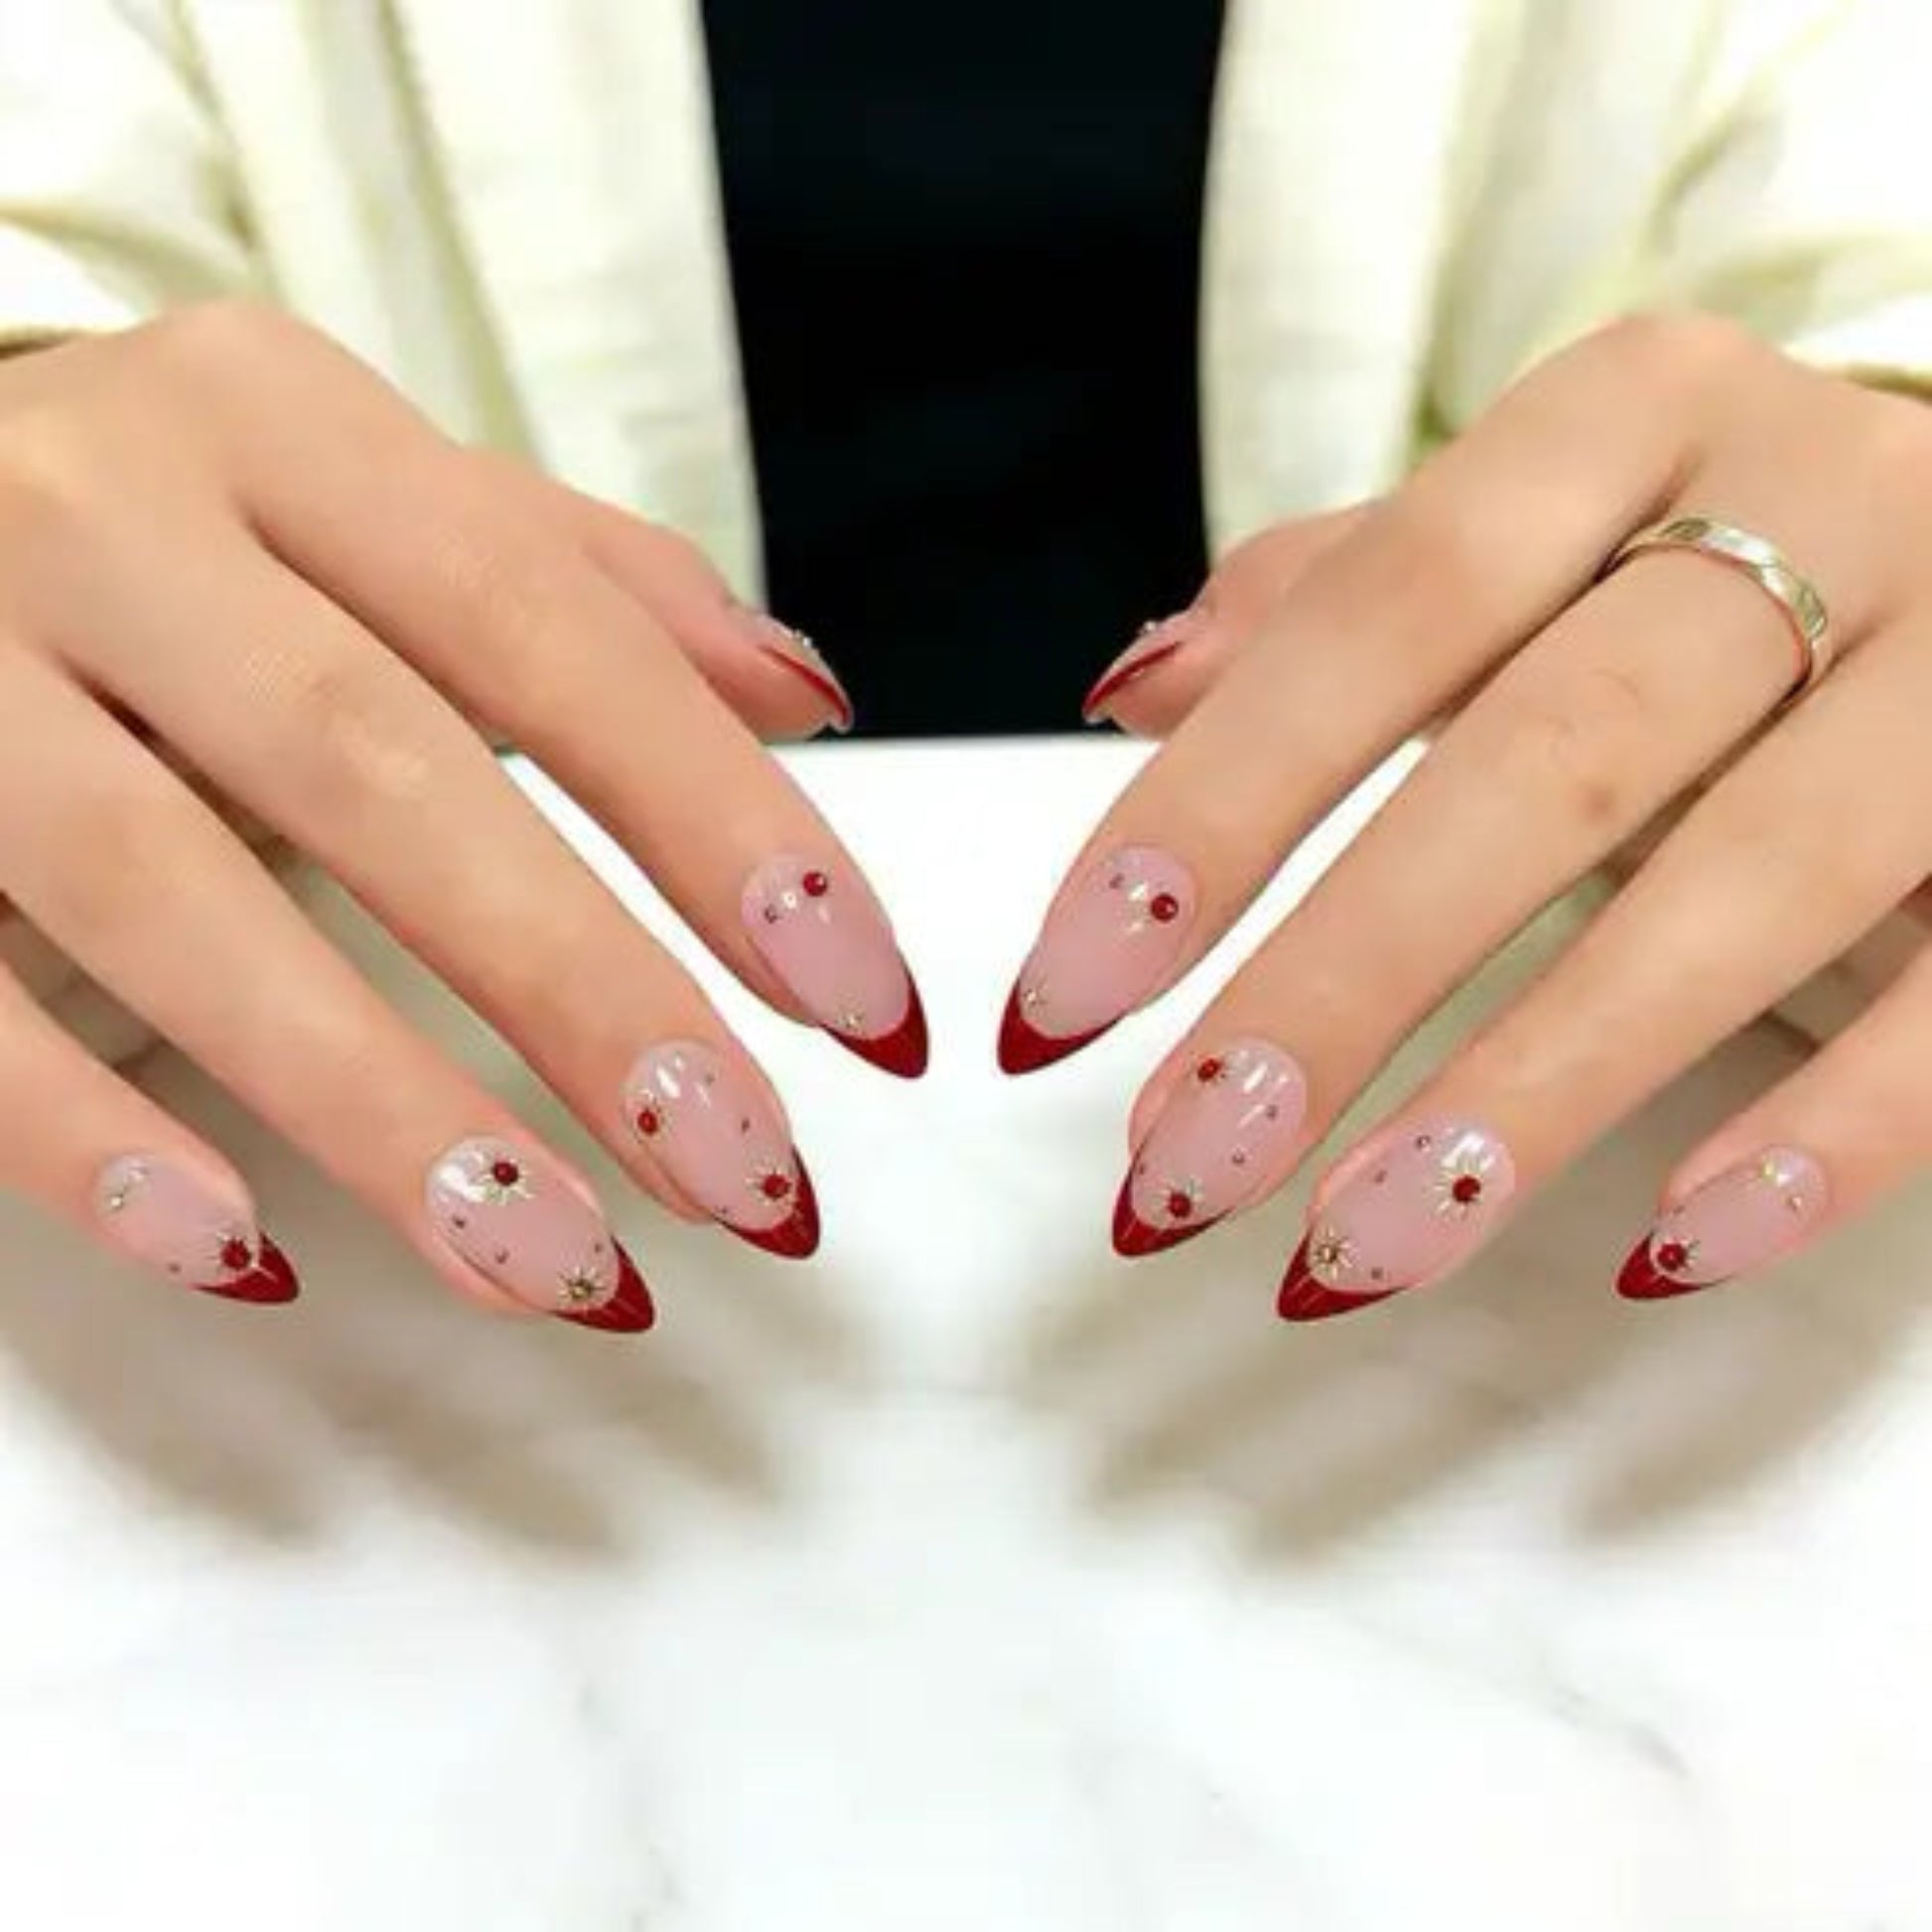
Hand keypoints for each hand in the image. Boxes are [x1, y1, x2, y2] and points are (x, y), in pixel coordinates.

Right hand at [0, 302, 922, 1328]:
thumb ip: (590, 587)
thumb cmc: (178, 527)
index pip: (548, 628)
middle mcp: (105, 517)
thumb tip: (807, 698)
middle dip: (584, 992)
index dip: (722, 823)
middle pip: (377, 769)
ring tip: (563, 1267)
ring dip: (380, 1108)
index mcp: (280, 428)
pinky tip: (246, 1255)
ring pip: (170, 898)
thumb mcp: (371, 499)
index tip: (864, 1006)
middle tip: (747, 1175)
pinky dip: (88, 1139)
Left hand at [1012, 313, 1931, 1314]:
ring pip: (1747, 887)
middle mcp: (1829, 503)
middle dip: (1349, 978)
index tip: (1066, 997)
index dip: (1217, 806)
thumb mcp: (1532, 535)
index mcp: (1640, 414)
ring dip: (1537, 1088)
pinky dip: (1819, 1139)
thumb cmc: (1712, 564)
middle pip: (1552, 758)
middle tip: (1186, 1163)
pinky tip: (1658, 1252)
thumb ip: (1338, 599)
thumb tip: (1135, 686)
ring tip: (1356, 1246)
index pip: (1387, 609)